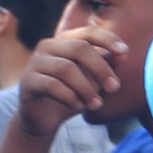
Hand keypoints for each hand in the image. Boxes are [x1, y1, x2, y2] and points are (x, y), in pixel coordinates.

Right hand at [7, 26, 121, 147]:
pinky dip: (70, 97)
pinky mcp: (28, 81)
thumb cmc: (70, 95)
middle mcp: (48, 46)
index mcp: (64, 41)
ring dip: (86, 88)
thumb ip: (106, 66)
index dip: (107, 39)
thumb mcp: (92, 81)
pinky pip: (52, 86)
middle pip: (79, 48)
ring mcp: (35, 63)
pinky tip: (79, 107)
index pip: (88, 33)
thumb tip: (123, 54)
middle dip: (100, 68)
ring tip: (95, 103)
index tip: (124, 52)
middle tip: (114, 87)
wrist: (43, 119)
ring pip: (66, 69)